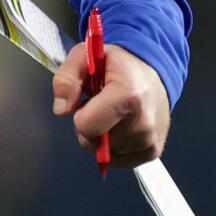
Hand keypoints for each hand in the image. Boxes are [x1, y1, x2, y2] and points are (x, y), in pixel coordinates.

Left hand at [51, 42, 170, 169]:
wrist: (153, 73)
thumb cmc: (119, 66)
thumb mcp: (85, 57)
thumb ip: (66, 79)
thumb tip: (62, 109)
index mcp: (127, 95)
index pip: (86, 126)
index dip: (80, 114)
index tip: (91, 101)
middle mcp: (143, 121)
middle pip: (94, 142)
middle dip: (91, 126)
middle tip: (103, 106)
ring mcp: (149, 140)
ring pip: (105, 153)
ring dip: (104, 137)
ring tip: (115, 114)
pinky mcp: (152, 152)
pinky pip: (119, 159)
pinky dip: (115, 146)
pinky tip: (123, 126)